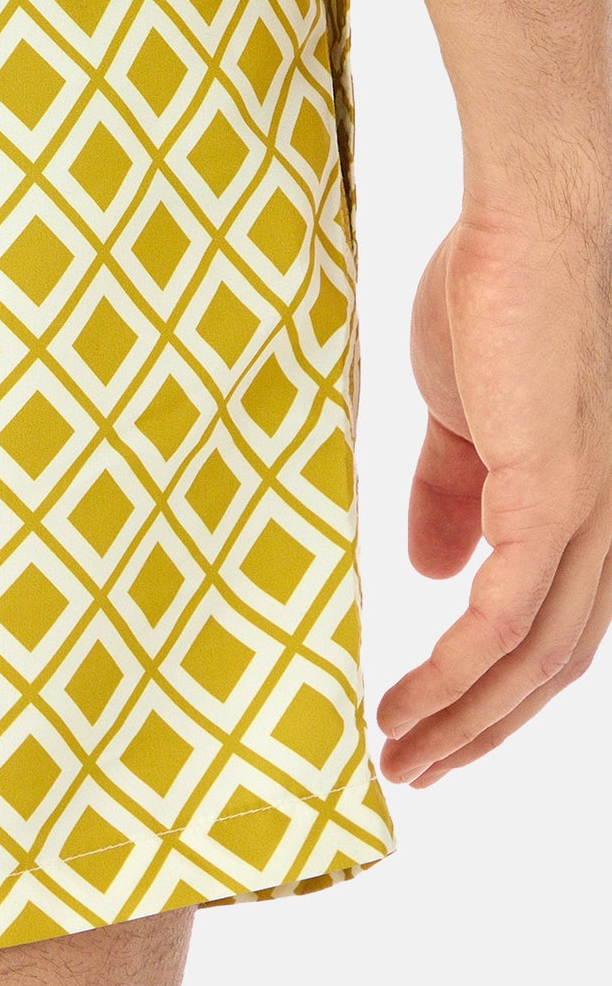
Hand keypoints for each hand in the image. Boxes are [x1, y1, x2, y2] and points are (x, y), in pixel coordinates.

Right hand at [378, 205, 611, 784]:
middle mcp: (608, 526)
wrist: (542, 216)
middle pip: (551, 664)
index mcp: (585, 505)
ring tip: (394, 749)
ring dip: (461, 717)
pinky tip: (414, 697)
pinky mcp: (556, 496)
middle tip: (409, 769)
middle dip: (478, 728)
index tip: (427, 722)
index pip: (550, 624)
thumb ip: (450, 490)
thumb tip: (427, 570)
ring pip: (533, 657)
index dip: (493, 686)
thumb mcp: (462, 411)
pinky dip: (459, 670)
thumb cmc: (500, 289)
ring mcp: (589, 516)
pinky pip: (506, 614)